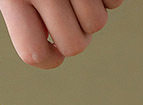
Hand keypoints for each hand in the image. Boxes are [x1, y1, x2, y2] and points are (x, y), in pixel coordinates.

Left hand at [0, 0, 122, 68]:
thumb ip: (26, 19)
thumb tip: (56, 50)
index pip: (33, 53)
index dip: (48, 60)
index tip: (53, 52)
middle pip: (73, 45)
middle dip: (76, 38)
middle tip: (70, 20)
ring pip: (97, 24)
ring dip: (93, 16)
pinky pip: (115, 1)